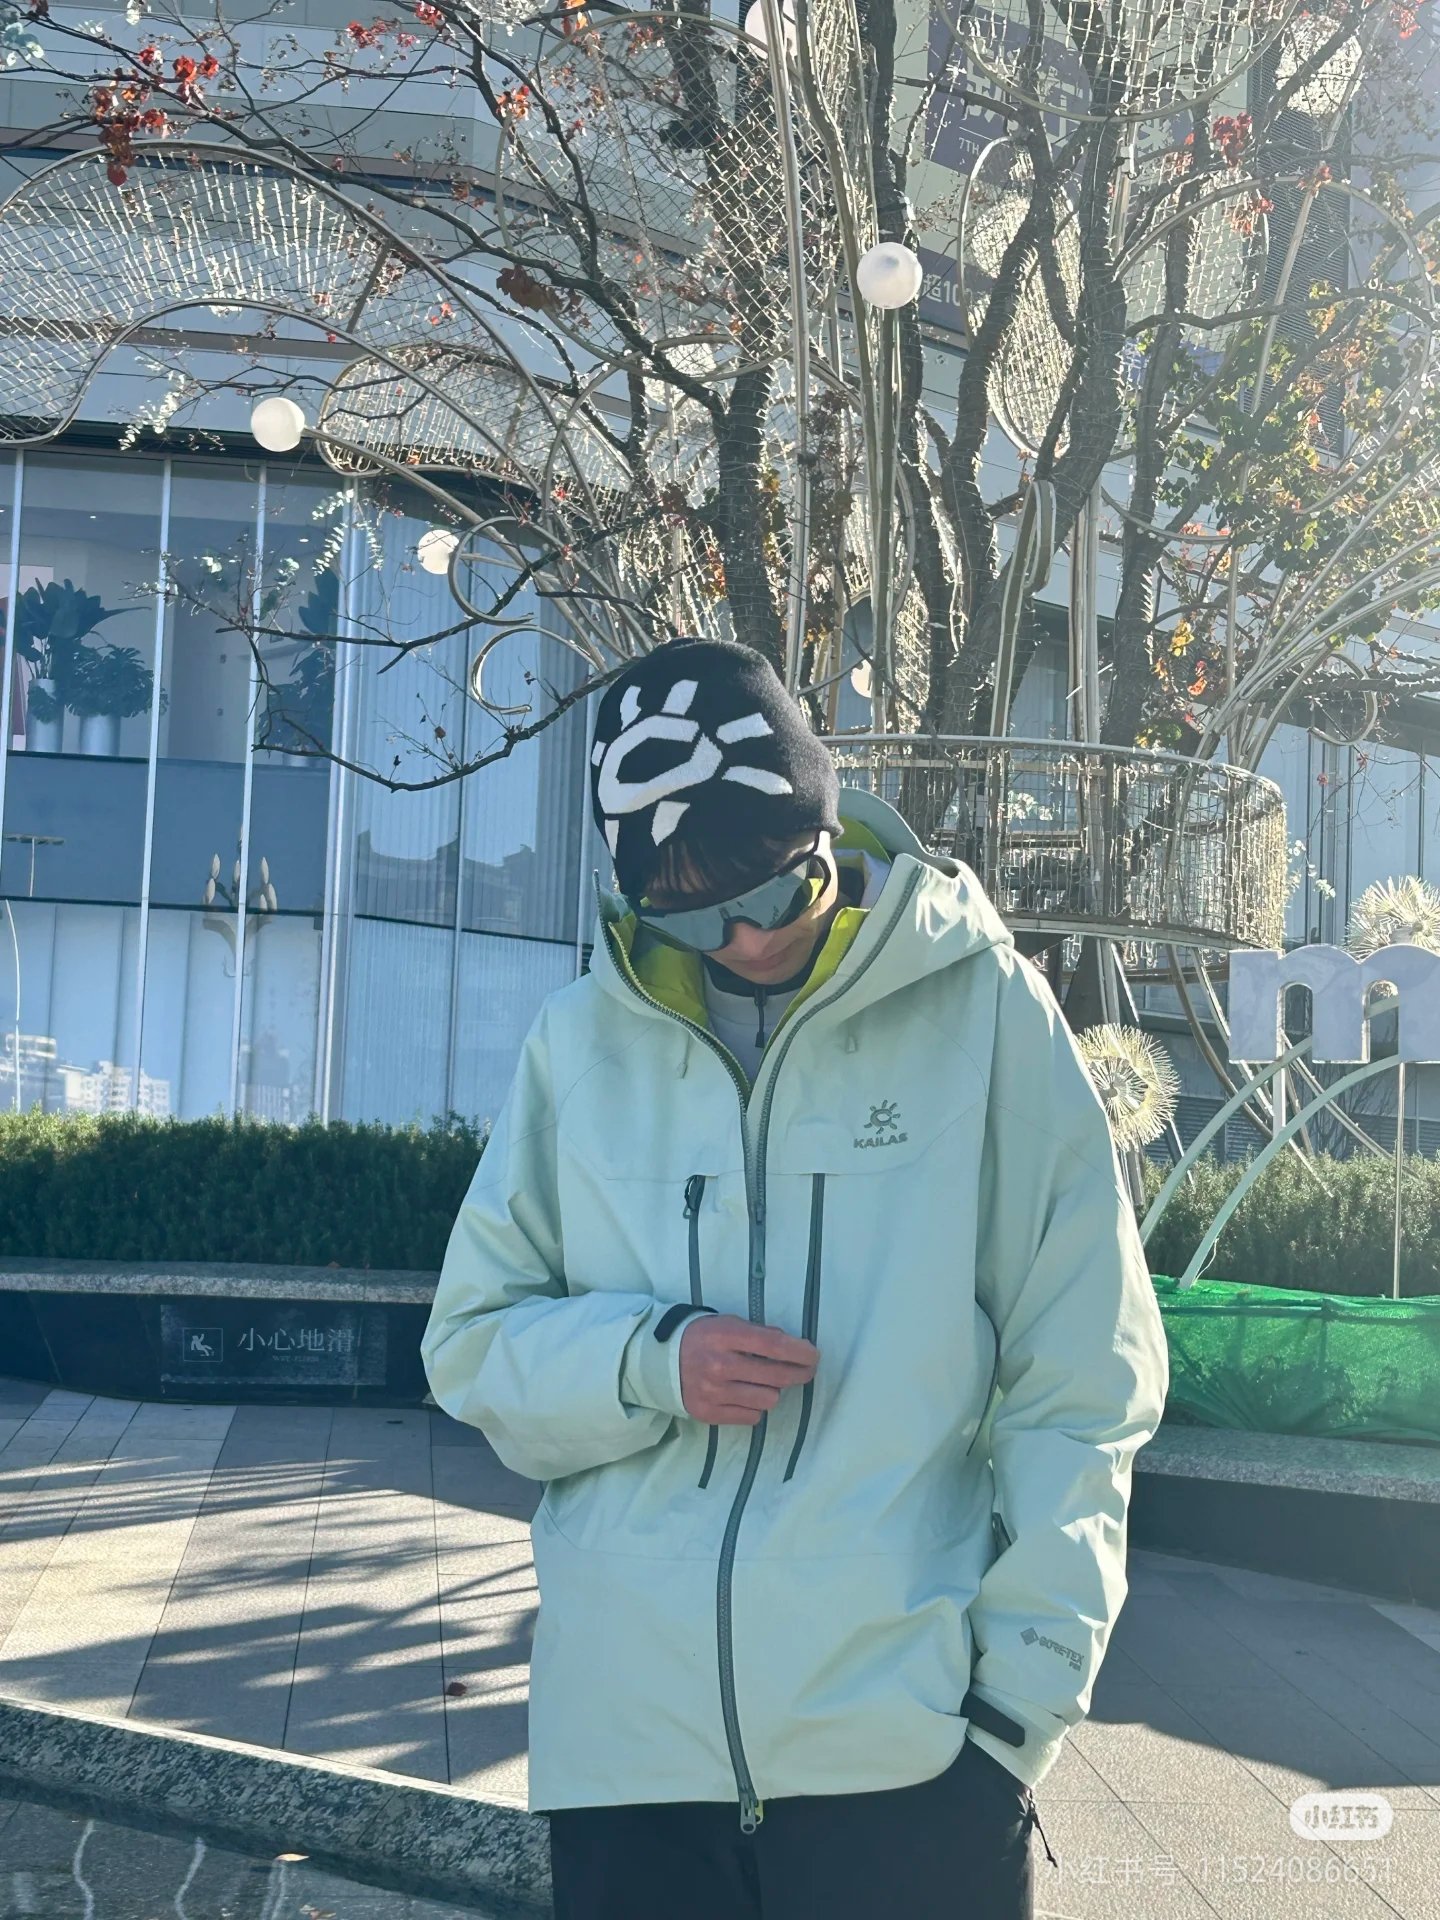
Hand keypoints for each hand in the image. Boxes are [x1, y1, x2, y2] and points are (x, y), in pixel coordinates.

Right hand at [679, 1314, 818, 1425]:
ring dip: (774, 1390)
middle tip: (806, 1370)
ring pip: (768, 1399)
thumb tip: (793, 1346)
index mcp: (725, 1336)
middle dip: (799, 1373)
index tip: (813, 1355)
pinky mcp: (709, 1414)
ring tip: (766, 1382)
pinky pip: (752, 1417)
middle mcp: (719, 1365)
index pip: (773, 1345)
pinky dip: (755, 1406)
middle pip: (777, 1376)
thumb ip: (758, 1334)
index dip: (800, 1352)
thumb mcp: (727, 1323)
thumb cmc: (702, 1338)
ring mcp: (714, 1392)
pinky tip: (748, 1395)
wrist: (660, 1362)